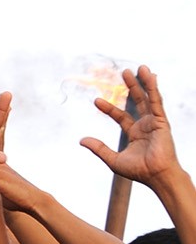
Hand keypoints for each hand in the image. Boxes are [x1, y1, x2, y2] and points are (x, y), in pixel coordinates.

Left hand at [84, 66, 179, 187]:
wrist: (156, 176)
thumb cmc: (139, 171)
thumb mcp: (113, 159)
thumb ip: (99, 148)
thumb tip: (81, 140)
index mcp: (135, 134)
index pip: (121, 116)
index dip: (109, 108)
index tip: (96, 100)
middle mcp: (145, 125)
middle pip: (137, 102)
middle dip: (131, 87)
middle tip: (123, 72)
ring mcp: (155, 122)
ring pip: (148, 98)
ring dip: (143, 83)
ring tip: (138, 68)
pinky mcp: (162, 121)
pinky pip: (156, 102)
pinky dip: (153, 89)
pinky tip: (150, 76)